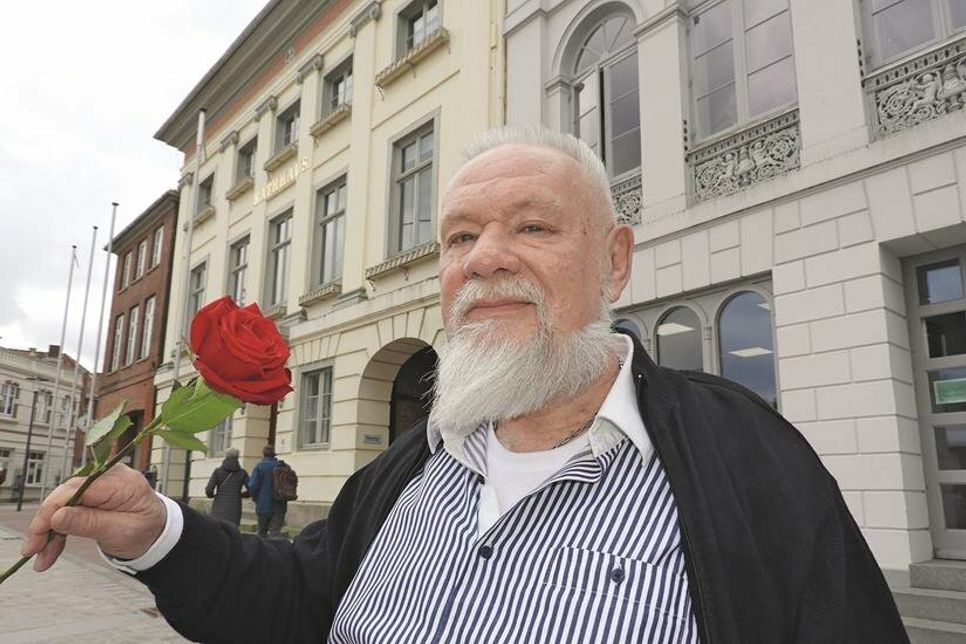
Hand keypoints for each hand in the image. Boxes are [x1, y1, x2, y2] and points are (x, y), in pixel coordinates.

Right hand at [21, 464, 165, 570]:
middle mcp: (107, 477)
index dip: (50, 511)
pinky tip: (50, 551)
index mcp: (120, 482)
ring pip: (62, 506)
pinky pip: (68, 511)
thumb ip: (90, 523)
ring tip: (43, 559)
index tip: (36, 537)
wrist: (157, 531)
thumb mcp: (121, 532)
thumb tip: (56, 516)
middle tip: (33, 551)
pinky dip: (59, 532)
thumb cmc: (146, 530)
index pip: (76, 489)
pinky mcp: (91, 496)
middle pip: (64, 496)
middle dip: (46, 525)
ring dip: (50, 533)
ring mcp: (98, 485)